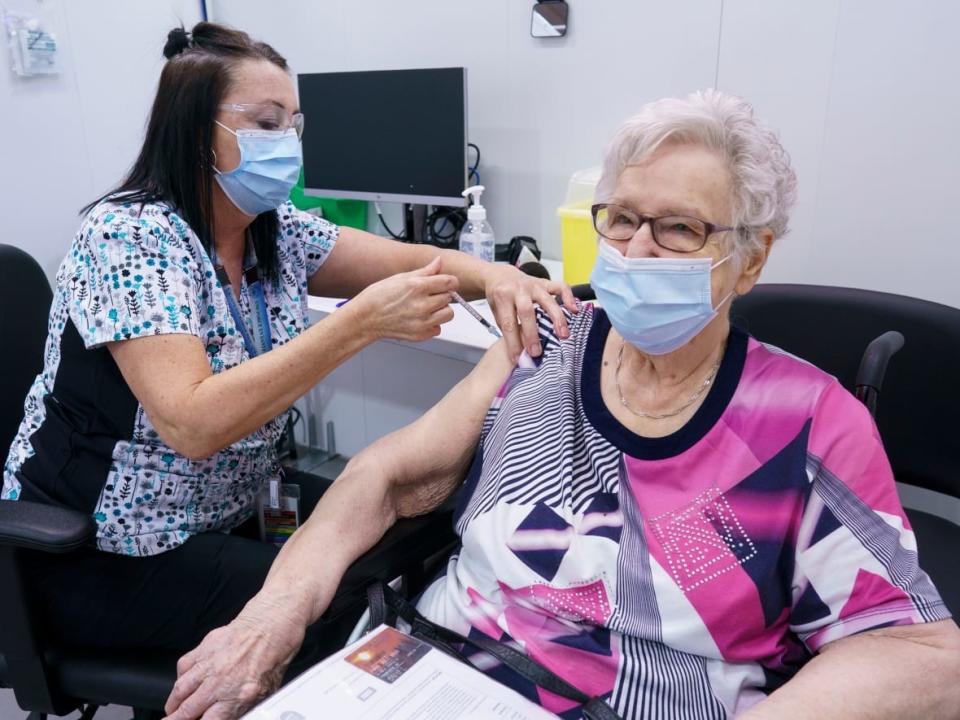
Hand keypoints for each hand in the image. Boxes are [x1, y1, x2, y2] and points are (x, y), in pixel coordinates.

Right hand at [162, 597, 305, 719]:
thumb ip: (245, 706)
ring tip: (172, 709)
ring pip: (181, 689)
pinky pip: (184, 666)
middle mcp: (220, 681)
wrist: (273, 624)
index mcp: (238, 695)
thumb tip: (235, 714)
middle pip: (188, 709)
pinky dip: (180, 676)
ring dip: (174, 702)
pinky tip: (182, 682)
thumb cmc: (275, 654)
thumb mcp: (267, 690)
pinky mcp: (205, 647)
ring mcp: (210, 664)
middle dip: (176, 719)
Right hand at [349, 257, 457, 341]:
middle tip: (428, 295)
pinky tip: (419, 319)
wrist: (365, 318)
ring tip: (426, 308)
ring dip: (440, 310)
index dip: (449, 281)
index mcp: (417, 287)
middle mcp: (422, 305)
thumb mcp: (400, 278)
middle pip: (449, 297)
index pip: (450, 282)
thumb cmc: (378, 297)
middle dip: (441, 295)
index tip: (444, 283)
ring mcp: (422, 322)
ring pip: (448, 314)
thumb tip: (439, 262)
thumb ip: (425, 271)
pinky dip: (432, 324)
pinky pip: (438, 328)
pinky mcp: (420, 334)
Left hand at [484, 264, 577, 360]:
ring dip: (557, 319)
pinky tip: (575, 310)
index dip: (513, 342)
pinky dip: (569, 297)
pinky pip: (560, 287)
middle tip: (537, 352)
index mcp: (502, 297)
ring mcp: (534, 285)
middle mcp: (519, 289)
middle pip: (526, 311)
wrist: (500, 275)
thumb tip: (520, 352)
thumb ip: (509, 328)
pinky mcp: (545, 282)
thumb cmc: (500, 297)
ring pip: (547, 300)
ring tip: (563, 335)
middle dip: (532, 333)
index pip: (508, 323)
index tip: (517, 358)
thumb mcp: (497, 312)